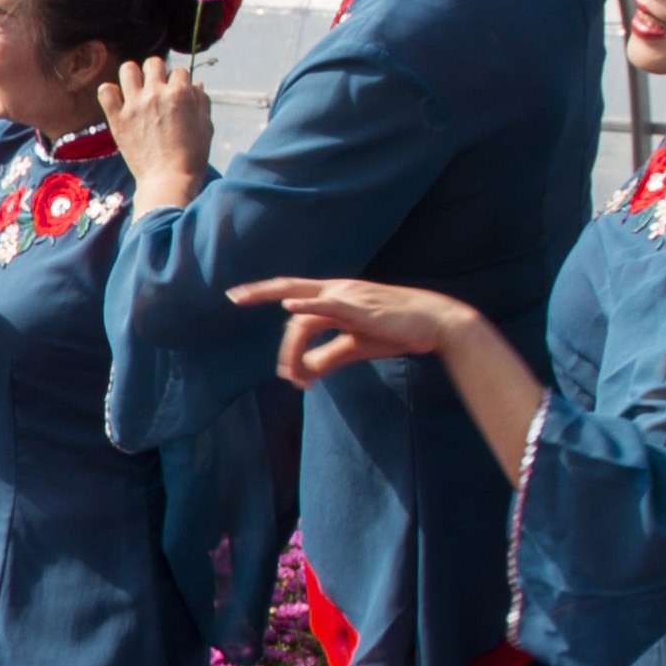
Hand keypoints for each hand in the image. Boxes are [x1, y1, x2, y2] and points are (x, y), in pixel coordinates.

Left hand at [106, 56, 216, 210]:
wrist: (168, 180)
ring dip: (134, 76)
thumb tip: (196, 84)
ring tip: (137, 90)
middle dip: (158, 73)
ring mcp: (134, 105)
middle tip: (158, 90)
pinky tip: (119, 101)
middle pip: (153, 63)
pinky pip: (105, 92)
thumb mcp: (206, 126)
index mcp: (180, 93)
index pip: (179, 71)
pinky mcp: (117, 118)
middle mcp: (155, 94)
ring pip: (128, 69)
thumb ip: (201, 101)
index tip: (178, 95)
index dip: (180, 82)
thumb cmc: (191, 156)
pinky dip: (110, 92)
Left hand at [231, 273, 481, 390]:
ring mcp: (348, 297)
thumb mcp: (356, 346)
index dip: (273, 311)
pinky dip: (308, 304)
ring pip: (304, 316)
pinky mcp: (360, 307)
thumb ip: (328, 357)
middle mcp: (337, 291)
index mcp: (335, 297)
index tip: (258, 327)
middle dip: (259, 291)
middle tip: (232, 297)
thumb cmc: (397, 331)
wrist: (434, 324)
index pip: (295, 299)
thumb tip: (304, 374)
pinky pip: (328, 304)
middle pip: (289, 287)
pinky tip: (290, 306)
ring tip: (293, 378)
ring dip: (292, 350)